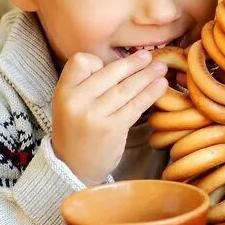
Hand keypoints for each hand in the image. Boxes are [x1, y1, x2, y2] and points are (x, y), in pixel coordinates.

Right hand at [52, 51, 168, 184]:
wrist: (73, 168)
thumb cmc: (76, 132)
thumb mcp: (68, 105)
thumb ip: (86, 86)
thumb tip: (122, 64)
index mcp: (63, 92)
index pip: (80, 61)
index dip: (97, 61)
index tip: (109, 66)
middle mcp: (77, 101)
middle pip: (109, 73)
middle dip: (133, 64)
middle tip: (149, 56)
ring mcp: (95, 115)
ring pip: (126, 88)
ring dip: (147, 76)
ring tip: (160, 68)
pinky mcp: (112, 129)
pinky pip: (135, 106)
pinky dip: (150, 94)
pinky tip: (161, 86)